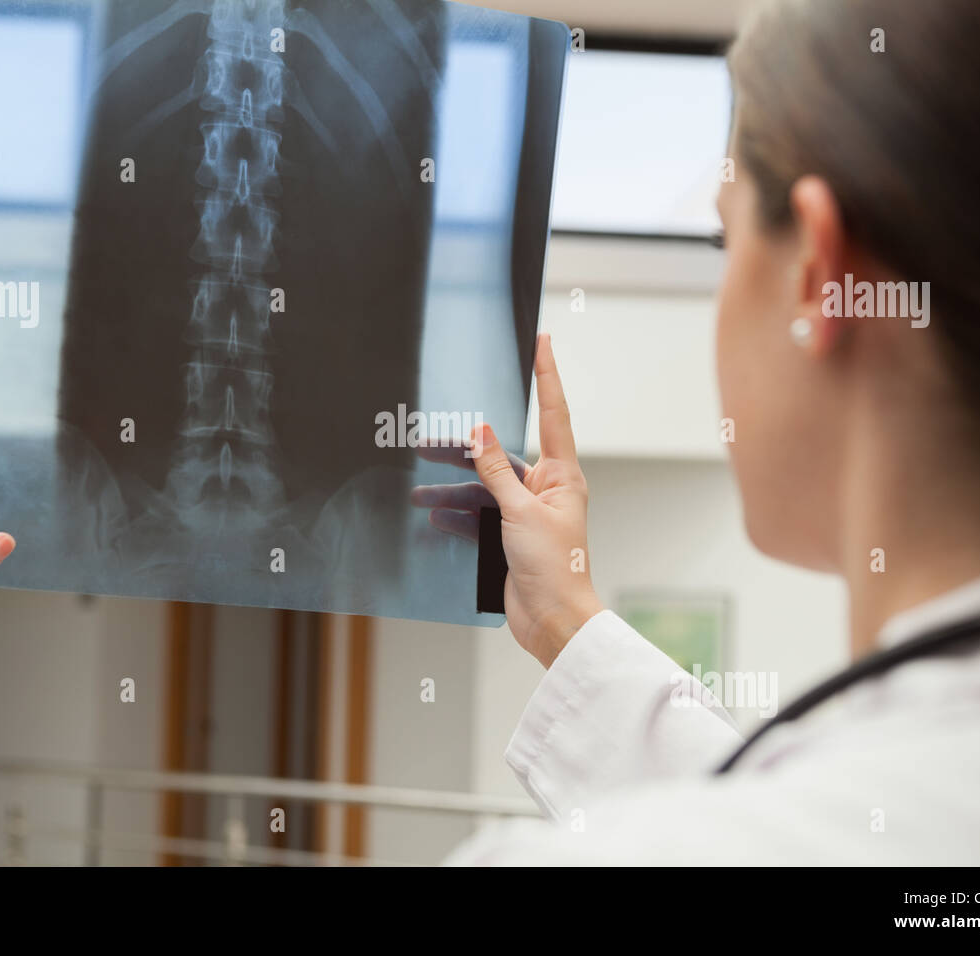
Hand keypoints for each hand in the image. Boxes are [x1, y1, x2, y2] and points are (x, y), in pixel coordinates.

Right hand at [412, 334, 601, 666]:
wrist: (556, 622)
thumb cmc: (556, 569)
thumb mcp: (521, 513)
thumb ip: (498, 471)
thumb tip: (481, 431)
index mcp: (562, 475)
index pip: (553, 413)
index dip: (547, 374)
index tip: (542, 340)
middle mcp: (547, 490)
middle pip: (501, 455)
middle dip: (464, 448)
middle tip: (427, 439)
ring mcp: (528, 514)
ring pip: (484, 489)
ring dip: (452, 492)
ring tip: (416, 493)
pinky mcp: (512, 538)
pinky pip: (480, 518)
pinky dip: (457, 517)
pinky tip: (432, 518)